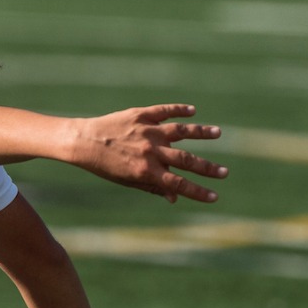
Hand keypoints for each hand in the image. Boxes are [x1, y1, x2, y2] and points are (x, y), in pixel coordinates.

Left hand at [69, 104, 227, 203]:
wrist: (83, 142)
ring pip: (180, 131)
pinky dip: (179, 110)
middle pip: (186, 160)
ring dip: (201, 133)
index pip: (179, 184)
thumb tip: (174, 197)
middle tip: (225, 173)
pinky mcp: (140, 115)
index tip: (215, 196)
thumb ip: (152, 187)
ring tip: (218, 133)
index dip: (198, 191)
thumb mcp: (127, 181)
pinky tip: (192, 111)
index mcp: (146, 171)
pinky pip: (164, 111)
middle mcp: (149, 151)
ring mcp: (147, 131)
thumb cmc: (104, 166)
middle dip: (207, 168)